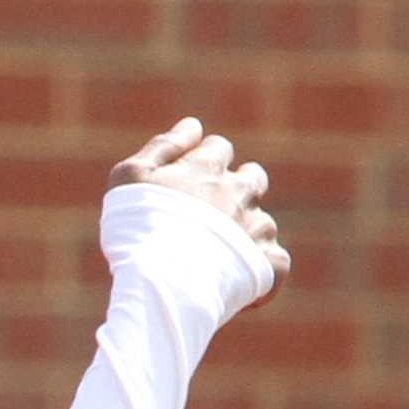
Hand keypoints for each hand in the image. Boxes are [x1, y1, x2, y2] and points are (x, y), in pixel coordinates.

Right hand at [111, 117, 288, 305]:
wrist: (162, 282)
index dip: (204, 162)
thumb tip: (193, 125)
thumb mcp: (131, 176)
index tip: (186, 184)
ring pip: (263, 222)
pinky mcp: (268, 264)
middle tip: (211, 214)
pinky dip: (263, 269)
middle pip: (253, 177)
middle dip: (239, 187)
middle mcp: (239, 191)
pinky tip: (241, 283)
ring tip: (215, 259)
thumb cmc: (137, 228)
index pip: (218, 147)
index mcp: (208, 167)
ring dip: (246, 233)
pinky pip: (277, 261)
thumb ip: (163, 146)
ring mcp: (256, 228)